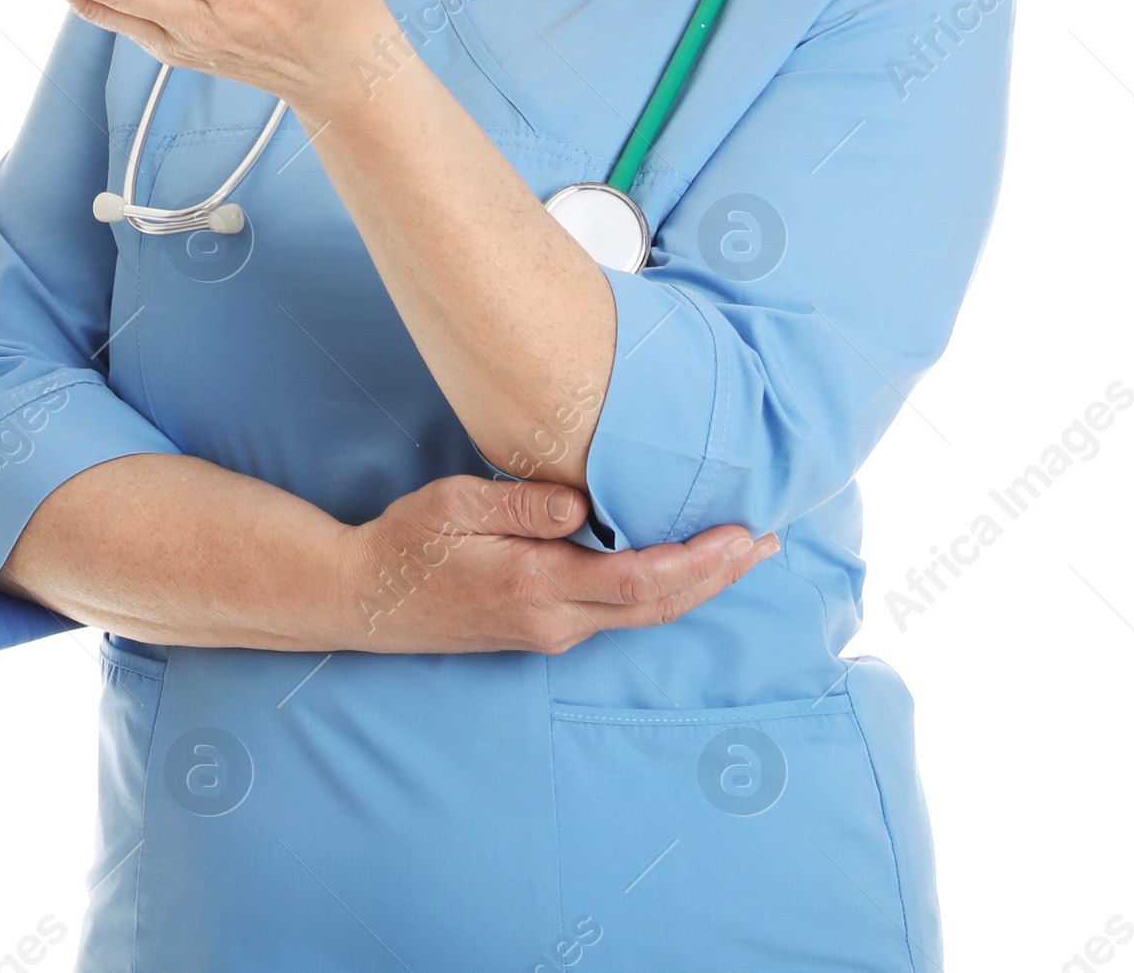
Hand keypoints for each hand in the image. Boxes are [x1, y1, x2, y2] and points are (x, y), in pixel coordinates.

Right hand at [340, 474, 777, 655]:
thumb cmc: (406, 541)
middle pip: (657, 606)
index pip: (639, 581)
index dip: (698, 561)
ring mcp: (551, 632)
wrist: (365, 599)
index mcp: (536, 586)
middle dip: (719, 576)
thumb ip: (520, 501)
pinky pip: (619, 613)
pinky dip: (663, 590)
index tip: (742, 534)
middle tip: (769, 542)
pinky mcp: (544, 630)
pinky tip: (682, 568)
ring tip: (743, 553)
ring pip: (643, 615)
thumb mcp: (454, 504)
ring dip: (698, 585)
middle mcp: (554, 621)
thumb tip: (584, 502)